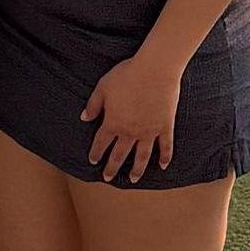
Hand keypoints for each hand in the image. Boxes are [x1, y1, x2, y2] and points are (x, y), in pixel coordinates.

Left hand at [81, 42, 187, 182]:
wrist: (155, 70)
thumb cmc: (127, 75)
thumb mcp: (103, 87)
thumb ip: (93, 104)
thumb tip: (83, 118)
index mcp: (113, 122)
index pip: (101, 142)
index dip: (96, 153)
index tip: (93, 161)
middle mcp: (130, 132)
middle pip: (119, 154)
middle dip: (112, 167)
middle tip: (108, 178)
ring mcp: (149, 132)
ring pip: (142, 157)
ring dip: (137, 170)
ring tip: (133, 179)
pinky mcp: (165, 127)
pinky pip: (165, 147)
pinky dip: (165, 157)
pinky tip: (163, 166)